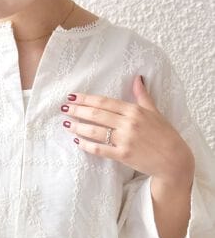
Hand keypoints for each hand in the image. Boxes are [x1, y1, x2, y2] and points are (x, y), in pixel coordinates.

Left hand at [60, 75, 194, 182]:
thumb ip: (142, 96)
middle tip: (64, 109)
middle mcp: (128, 123)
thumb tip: (137, 78)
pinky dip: (86, 145)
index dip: (86, 99)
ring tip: (66, 124)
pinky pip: (99, 149)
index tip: (72, 97)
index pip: (104, 102)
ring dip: (78, 126)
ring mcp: (125, 139)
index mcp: (134, 110)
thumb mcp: (154, 111)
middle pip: (96, 114)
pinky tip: (77, 140)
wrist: (173, 159)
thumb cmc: (164, 134)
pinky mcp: (122, 155)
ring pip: (95, 131)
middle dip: (77, 110)